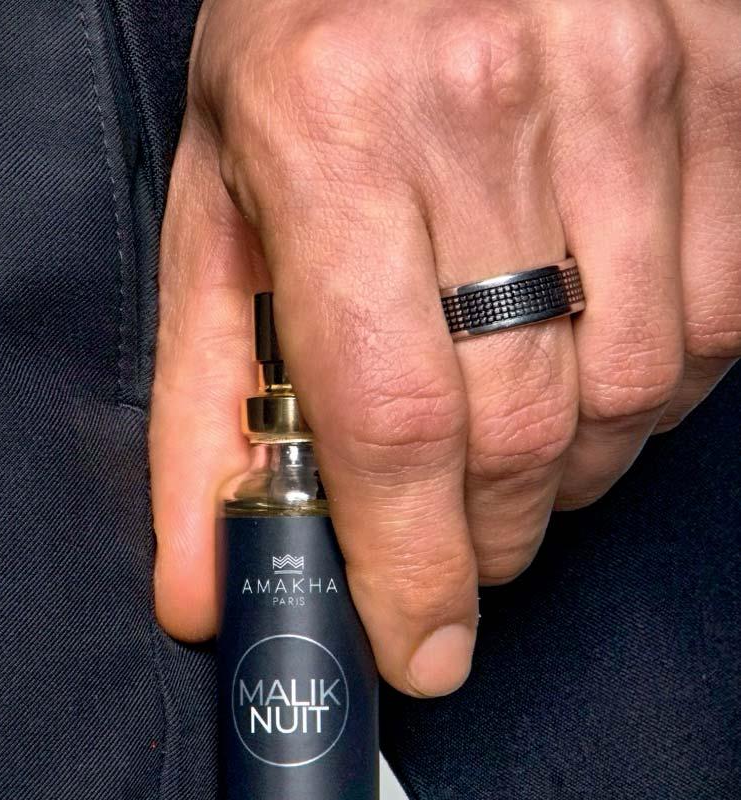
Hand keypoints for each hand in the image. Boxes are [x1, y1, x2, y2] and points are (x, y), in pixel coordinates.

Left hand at [150, 0, 740, 695]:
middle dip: (486, 536)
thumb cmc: (310, 55)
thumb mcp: (219, 214)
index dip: (414, 571)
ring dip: (570, 467)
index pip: (392, 422)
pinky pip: (716, 325)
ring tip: (514, 439)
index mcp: (329, 129)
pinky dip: (651, 389)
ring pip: (632, 394)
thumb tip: (201, 593)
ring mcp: (627, 85)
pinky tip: (591, 358)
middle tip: (455, 545)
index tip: (425, 649)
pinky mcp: (722, 90)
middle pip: (520, 429)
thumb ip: (204, 412)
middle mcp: (487, 101)